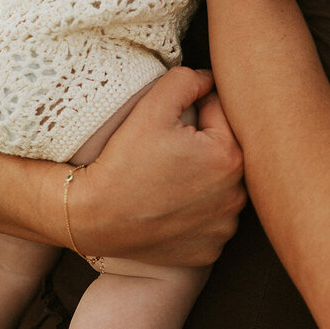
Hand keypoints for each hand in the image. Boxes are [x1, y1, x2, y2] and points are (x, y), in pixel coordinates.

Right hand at [71, 67, 245, 265]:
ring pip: (221, 188)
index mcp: (229, 156)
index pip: (221, 115)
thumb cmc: (122, 161)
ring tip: (168, 179)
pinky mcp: (210, 250)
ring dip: (204, 180)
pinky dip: (196, 213)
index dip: (193, 112)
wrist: (93, 216)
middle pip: (225, 153)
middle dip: (204, 146)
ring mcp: (224, 227)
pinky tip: (170, 207)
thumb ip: (186, 81)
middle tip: (167, 152)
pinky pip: (211, 221)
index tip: (168, 127)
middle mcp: (236, 196)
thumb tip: (208, 79)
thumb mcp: (151, 108)